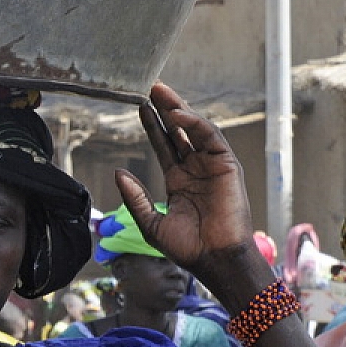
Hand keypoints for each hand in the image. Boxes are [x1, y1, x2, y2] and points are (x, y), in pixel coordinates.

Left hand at [115, 83, 257, 285]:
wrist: (214, 258)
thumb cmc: (187, 247)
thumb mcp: (151, 223)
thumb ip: (135, 197)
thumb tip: (118, 173)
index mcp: (180, 180)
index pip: (165, 145)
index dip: (153, 126)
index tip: (140, 107)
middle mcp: (196, 169)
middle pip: (180, 131)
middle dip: (166, 109)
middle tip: (150, 88)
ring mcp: (212, 165)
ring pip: (195, 128)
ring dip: (178, 109)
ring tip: (160, 91)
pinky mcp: (227, 164)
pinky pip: (210, 137)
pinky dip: (194, 123)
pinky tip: (176, 114)